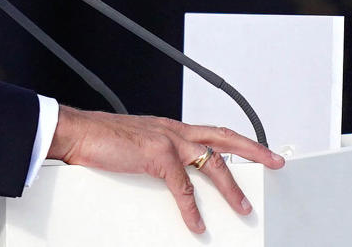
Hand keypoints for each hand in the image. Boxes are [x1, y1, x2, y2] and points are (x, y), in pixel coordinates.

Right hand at [46, 106, 284, 234]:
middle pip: (224, 138)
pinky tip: (196, 223)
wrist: (76, 132)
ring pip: (212, 162)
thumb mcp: (135, 145)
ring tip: (242, 206)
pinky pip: (182, 187)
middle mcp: (172, 129)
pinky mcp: (156, 155)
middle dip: (253, 151)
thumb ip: (154, 155)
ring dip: (231, 187)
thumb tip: (169, 175)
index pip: (212, 132)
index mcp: (169, 127)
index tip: (256, 149)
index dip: (237, 141)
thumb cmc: (99, 138)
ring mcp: (167, 140)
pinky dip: (191, 209)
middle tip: (276, 161)